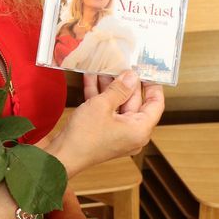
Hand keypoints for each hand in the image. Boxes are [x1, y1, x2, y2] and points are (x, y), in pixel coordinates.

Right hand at [48, 70, 163, 175]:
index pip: (155, 104)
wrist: (62, 155)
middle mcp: (132, 132)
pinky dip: (100, 95)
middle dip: (125, 82)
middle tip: (120, 63)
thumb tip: (131, 76)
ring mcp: (117, 132)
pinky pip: (106, 110)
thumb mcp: (102, 105)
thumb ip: (119, 88)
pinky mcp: (103, 131)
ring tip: (103, 67)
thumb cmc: (84, 136)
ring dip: (109, 86)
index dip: (152, 85)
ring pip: (118, 104)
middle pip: (134, 101)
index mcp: (140, 129)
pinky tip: (91, 78)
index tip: (147, 70)